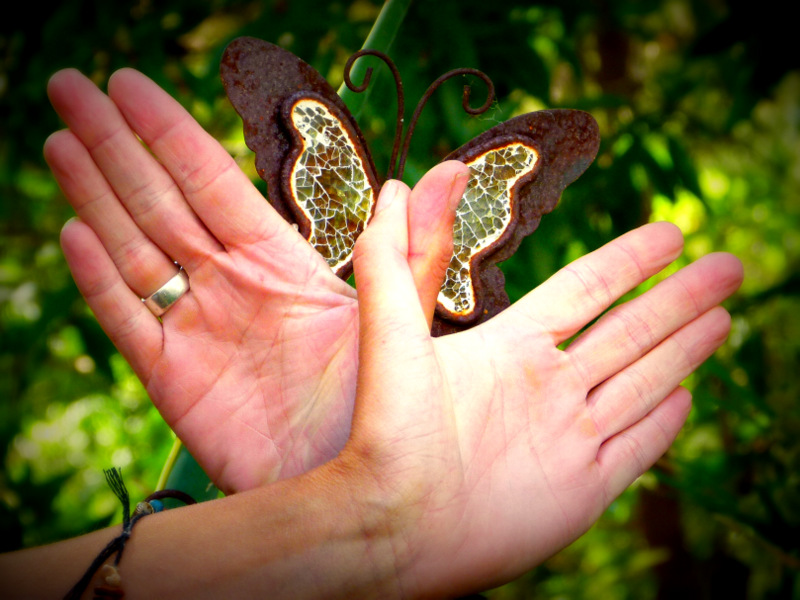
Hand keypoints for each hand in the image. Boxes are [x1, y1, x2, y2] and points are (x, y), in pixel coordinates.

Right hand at [45, 68, 468, 492]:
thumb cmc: (387, 406)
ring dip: (95, 196)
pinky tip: (73, 234)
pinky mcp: (173, 379)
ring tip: (58, 141)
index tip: (130, 85)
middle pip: (161, 201)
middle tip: (70, 88)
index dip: (170, 131)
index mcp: (281, 262)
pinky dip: (99, 280)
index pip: (214, 181)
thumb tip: (450, 170)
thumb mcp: (405, 320)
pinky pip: (128, 320)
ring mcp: (198, 328)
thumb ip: (416, 248)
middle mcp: (232, 285)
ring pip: (134, 248)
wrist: (355, 487)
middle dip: (115, 145)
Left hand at [335, 181, 743, 595]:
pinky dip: (665, 422)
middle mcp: (546, 386)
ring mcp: (568, 437)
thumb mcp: (386, 331)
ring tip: (725, 318)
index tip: (672, 232)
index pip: (587, 288)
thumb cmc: (385, 431)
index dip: (631, 259)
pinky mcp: (581, 488)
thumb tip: (401, 183)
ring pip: (643, 380)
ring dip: (685, 349)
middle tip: (729, 265)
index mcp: (511, 345)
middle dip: (681, 298)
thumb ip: (391, 257)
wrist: (389, 525)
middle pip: (631, 329)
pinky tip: (688, 397)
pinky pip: (636, 446)